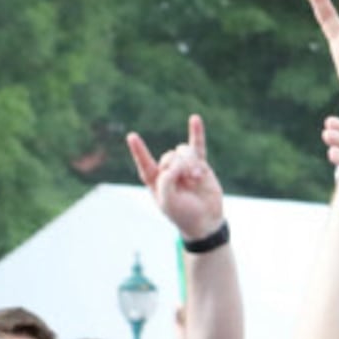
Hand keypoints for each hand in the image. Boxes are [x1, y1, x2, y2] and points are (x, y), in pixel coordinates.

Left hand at [125, 117, 227, 243]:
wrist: (206, 220)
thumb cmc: (184, 214)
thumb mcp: (169, 203)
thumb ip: (166, 182)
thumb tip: (174, 163)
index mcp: (156, 181)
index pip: (145, 164)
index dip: (139, 151)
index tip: (132, 136)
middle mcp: (168, 171)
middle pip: (169, 156)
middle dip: (179, 166)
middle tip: (189, 182)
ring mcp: (183, 166)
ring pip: (183, 151)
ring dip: (191, 163)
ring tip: (197, 178)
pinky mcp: (199, 164)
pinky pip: (197, 145)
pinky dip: (197, 132)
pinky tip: (195, 119)